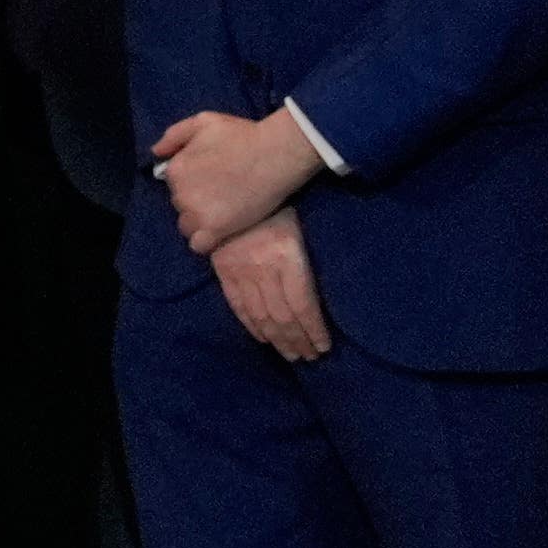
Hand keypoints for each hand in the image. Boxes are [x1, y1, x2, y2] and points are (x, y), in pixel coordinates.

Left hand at [153, 101, 322, 252]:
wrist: (276, 154)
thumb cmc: (243, 135)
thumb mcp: (203, 122)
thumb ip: (175, 135)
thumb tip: (156, 152)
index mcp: (175, 169)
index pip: (174, 185)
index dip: (192, 183)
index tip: (212, 180)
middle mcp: (180, 194)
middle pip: (181, 205)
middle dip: (196, 201)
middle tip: (222, 195)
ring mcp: (197, 214)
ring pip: (187, 226)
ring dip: (200, 222)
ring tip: (223, 213)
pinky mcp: (216, 230)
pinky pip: (198, 245)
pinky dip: (206, 241)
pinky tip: (220, 232)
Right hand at [209, 212, 332, 360]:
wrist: (232, 190)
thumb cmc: (277, 207)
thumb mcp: (300, 229)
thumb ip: (306, 262)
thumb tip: (320, 297)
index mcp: (287, 258)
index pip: (302, 305)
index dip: (313, 330)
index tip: (323, 347)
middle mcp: (264, 269)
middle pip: (283, 315)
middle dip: (297, 340)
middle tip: (309, 357)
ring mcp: (241, 272)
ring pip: (261, 315)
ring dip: (278, 339)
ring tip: (291, 355)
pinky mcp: (224, 272)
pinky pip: (238, 305)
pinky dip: (251, 325)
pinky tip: (263, 338)